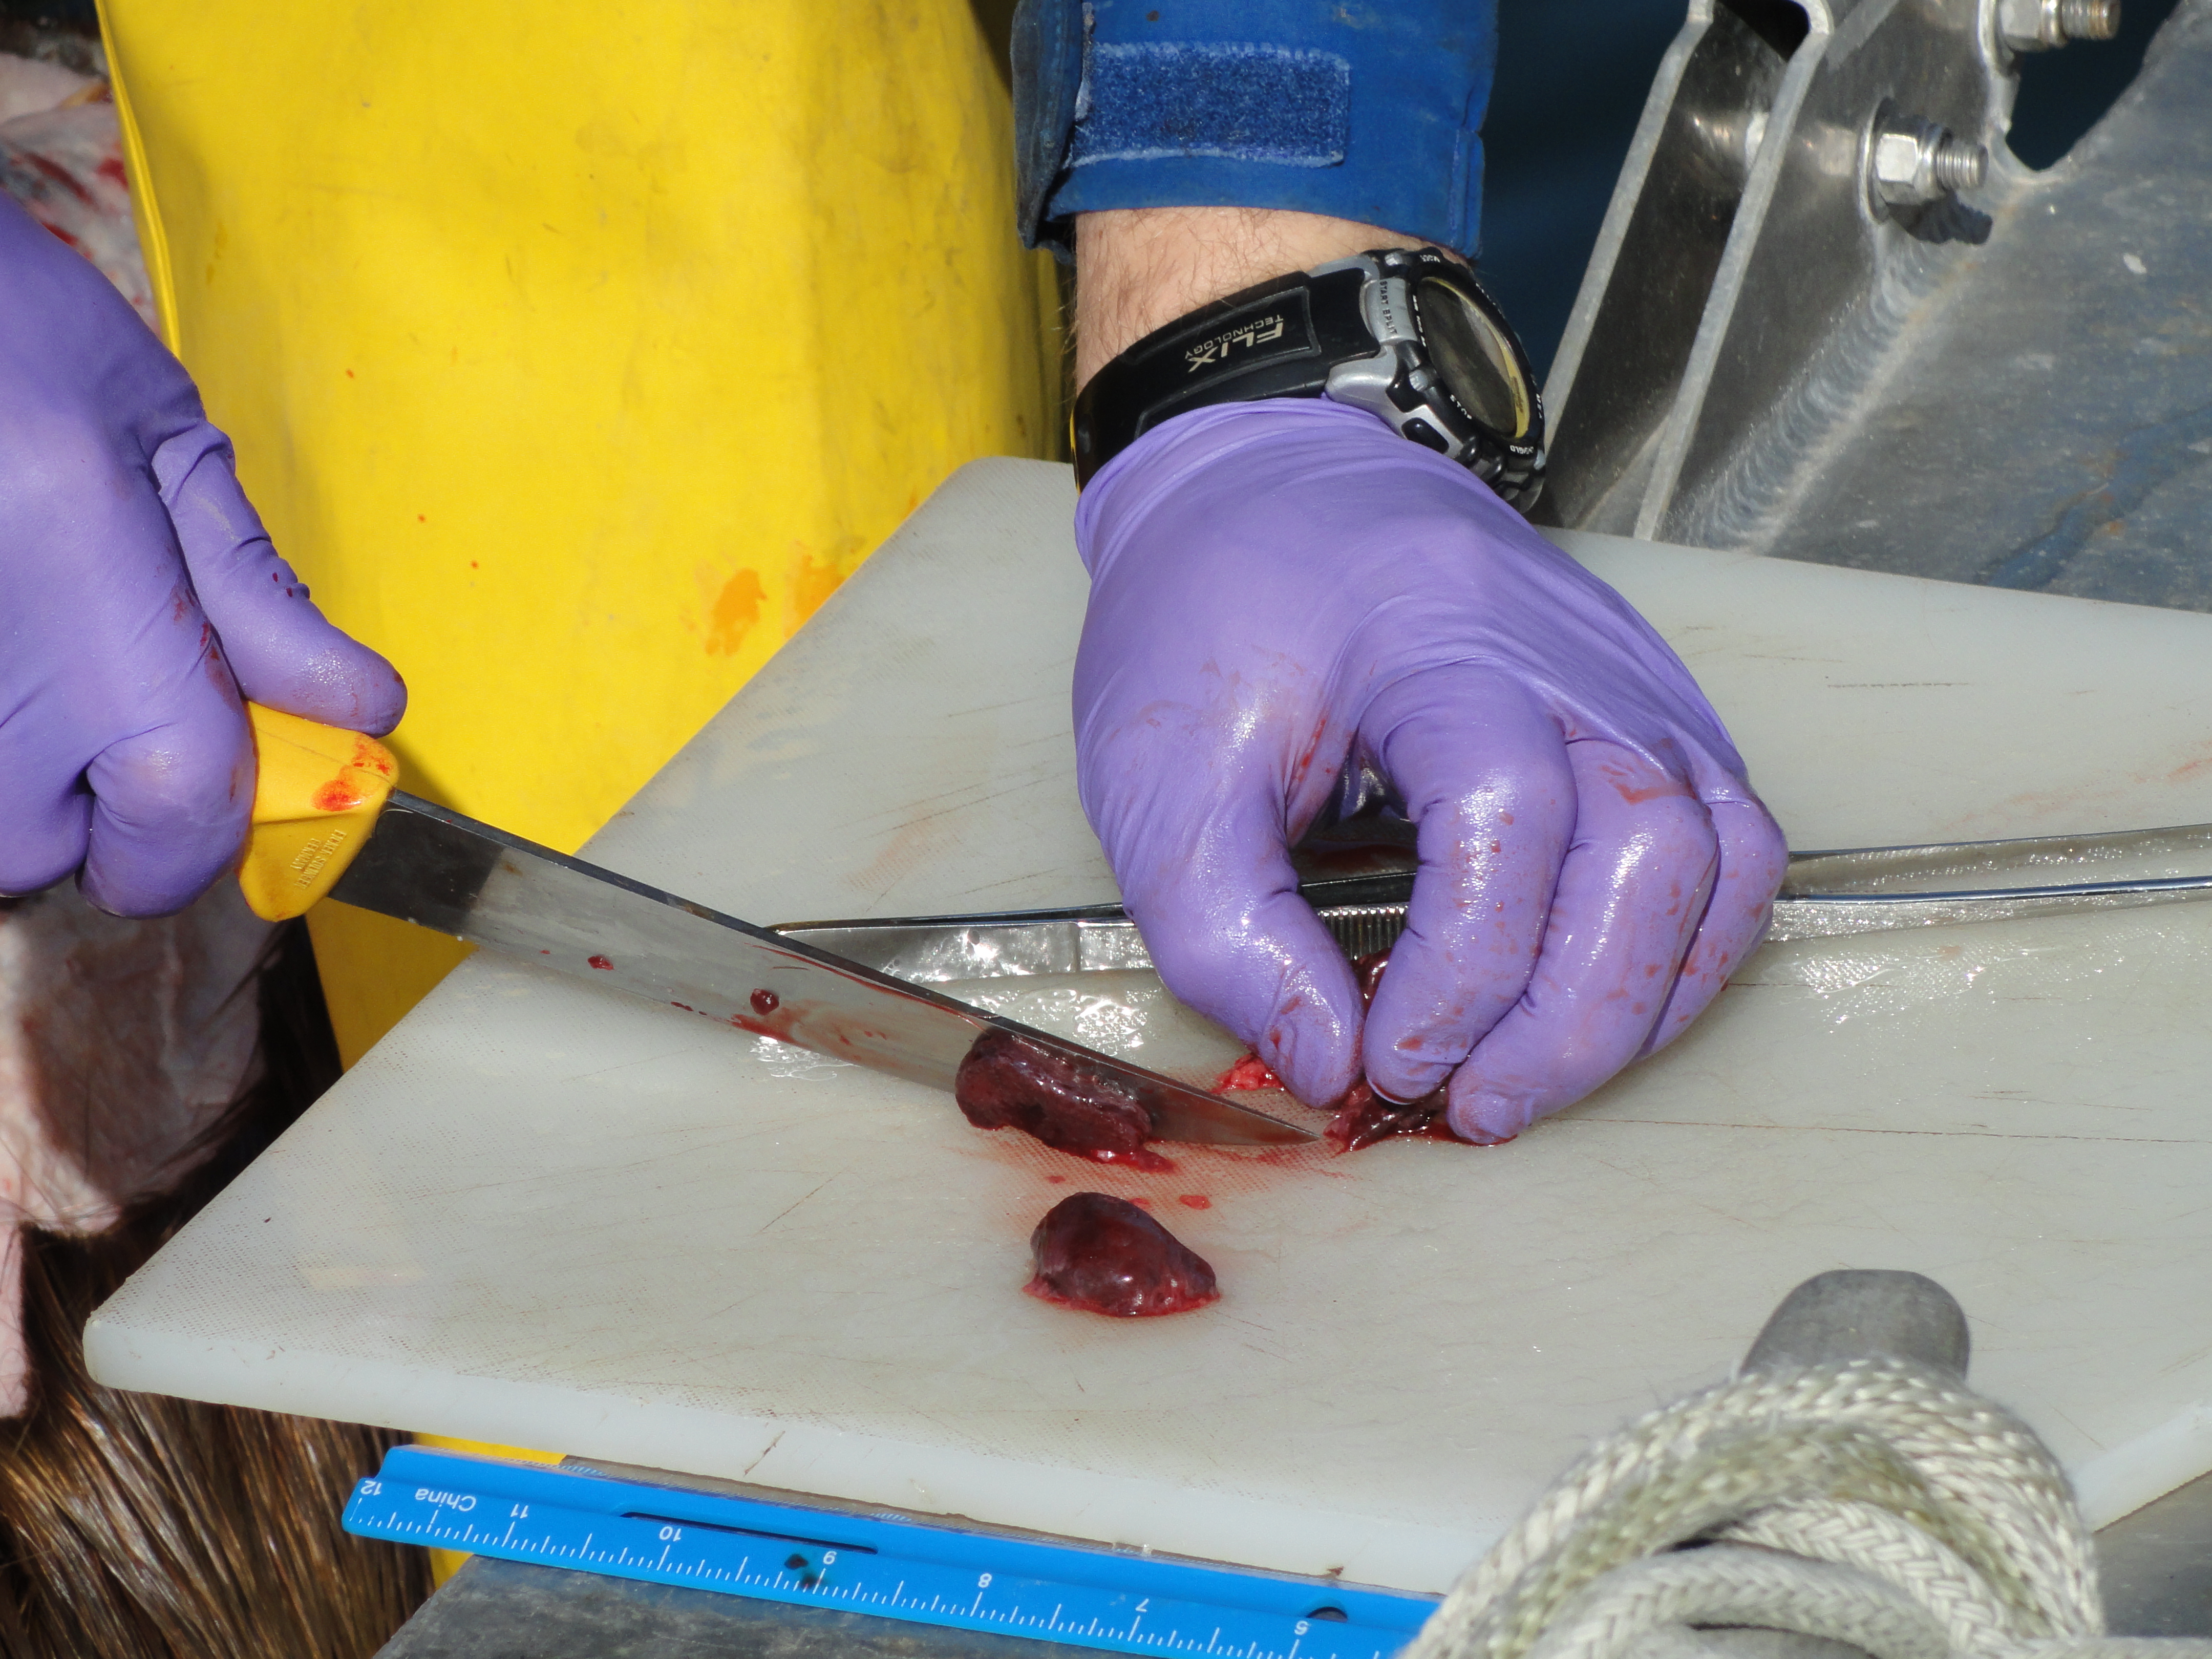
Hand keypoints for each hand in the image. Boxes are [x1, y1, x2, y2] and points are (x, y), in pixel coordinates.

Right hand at [0, 194, 403, 915]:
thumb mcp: (161, 453)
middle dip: (87, 789)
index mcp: (105, 671)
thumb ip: (253, 598)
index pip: (179, 842)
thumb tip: (359, 705)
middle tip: (97, 664)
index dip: (208, 818)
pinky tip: (1, 611)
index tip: (224, 757)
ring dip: (20, 752)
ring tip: (33, 619)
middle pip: (52, 852)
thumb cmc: (11, 339)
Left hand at [1073, 399, 1786, 1140]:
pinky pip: (1728, 841)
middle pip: (1651, 845)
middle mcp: (1570, 652)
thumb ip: (1223, 934)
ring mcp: (1633, 677)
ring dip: (1644, 1000)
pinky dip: (1683, 948)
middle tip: (1474, 1109)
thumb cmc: (1208, 619)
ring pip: (1721, 855)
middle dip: (1573, 1016)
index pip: (1507, 818)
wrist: (1273, 485)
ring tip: (1533, 1079)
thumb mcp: (1157, 776)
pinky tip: (1597, 1009)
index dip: (1462, 973)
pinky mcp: (1656, 706)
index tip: (1384, 1062)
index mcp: (1436, 640)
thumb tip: (1330, 1067)